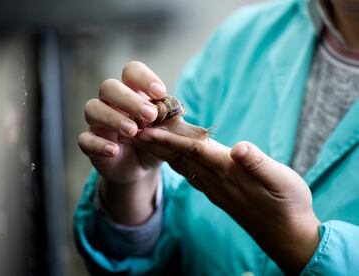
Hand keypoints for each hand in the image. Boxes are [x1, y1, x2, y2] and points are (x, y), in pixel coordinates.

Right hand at [78, 61, 165, 224]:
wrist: (142, 168)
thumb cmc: (155, 141)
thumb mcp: (169, 130)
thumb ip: (171, 119)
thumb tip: (176, 110)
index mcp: (132, 92)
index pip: (131, 71)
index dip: (144, 78)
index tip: (160, 93)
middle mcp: (111, 103)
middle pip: (109, 87)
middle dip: (129, 99)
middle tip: (150, 115)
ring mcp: (98, 122)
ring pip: (93, 109)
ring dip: (113, 118)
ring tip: (132, 132)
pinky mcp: (90, 143)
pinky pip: (85, 139)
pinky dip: (99, 144)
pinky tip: (114, 150)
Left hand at [133, 127, 320, 273]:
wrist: (287, 236)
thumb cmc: (289, 205)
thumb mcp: (282, 181)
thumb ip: (258, 164)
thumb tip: (239, 148)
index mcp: (229, 172)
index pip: (193, 150)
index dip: (169, 139)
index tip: (146, 130)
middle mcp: (216, 181)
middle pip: (180, 157)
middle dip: (156, 144)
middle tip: (133, 131)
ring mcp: (216, 189)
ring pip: (183, 166)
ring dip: (163, 153)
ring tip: (146, 141)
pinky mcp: (219, 194)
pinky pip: (192, 175)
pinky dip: (178, 162)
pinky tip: (173, 159)